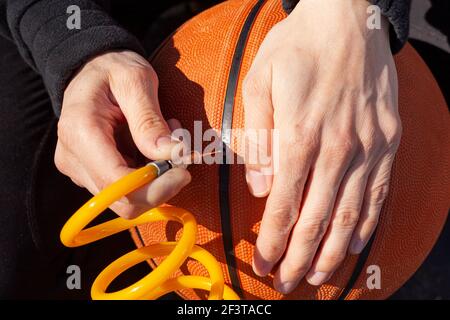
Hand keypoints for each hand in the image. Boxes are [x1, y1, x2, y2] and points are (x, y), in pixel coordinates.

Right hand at [56, 51, 190, 218]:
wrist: (90, 68)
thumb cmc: (112, 69)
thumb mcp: (136, 81)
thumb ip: (151, 121)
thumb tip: (173, 155)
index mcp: (81, 132)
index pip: (117, 183)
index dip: (155, 187)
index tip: (183, 171)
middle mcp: (73, 157)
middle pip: (122, 200)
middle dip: (160, 185)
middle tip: (180, 154)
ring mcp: (78, 168)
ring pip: (127, 198)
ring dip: (156, 176)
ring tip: (166, 139)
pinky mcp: (88, 173)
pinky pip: (124, 189)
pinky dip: (147, 174)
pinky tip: (152, 146)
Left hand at [243, 0, 401, 292]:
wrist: (347, 18)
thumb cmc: (298, 48)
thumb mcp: (260, 84)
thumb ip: (258, 138)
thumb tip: (260, 185)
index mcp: (299, 135)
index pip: (283, 204)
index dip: (273, 240)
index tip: (264, 263)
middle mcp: (337, 148)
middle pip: (316, 218)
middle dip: (299, 257)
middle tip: (287, 282)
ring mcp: (367, 146)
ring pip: (350, 214)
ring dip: (332, 251)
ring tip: (318, 276)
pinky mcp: (387, 140)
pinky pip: (377, 191)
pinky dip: (366, 223)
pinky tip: (354, 244)